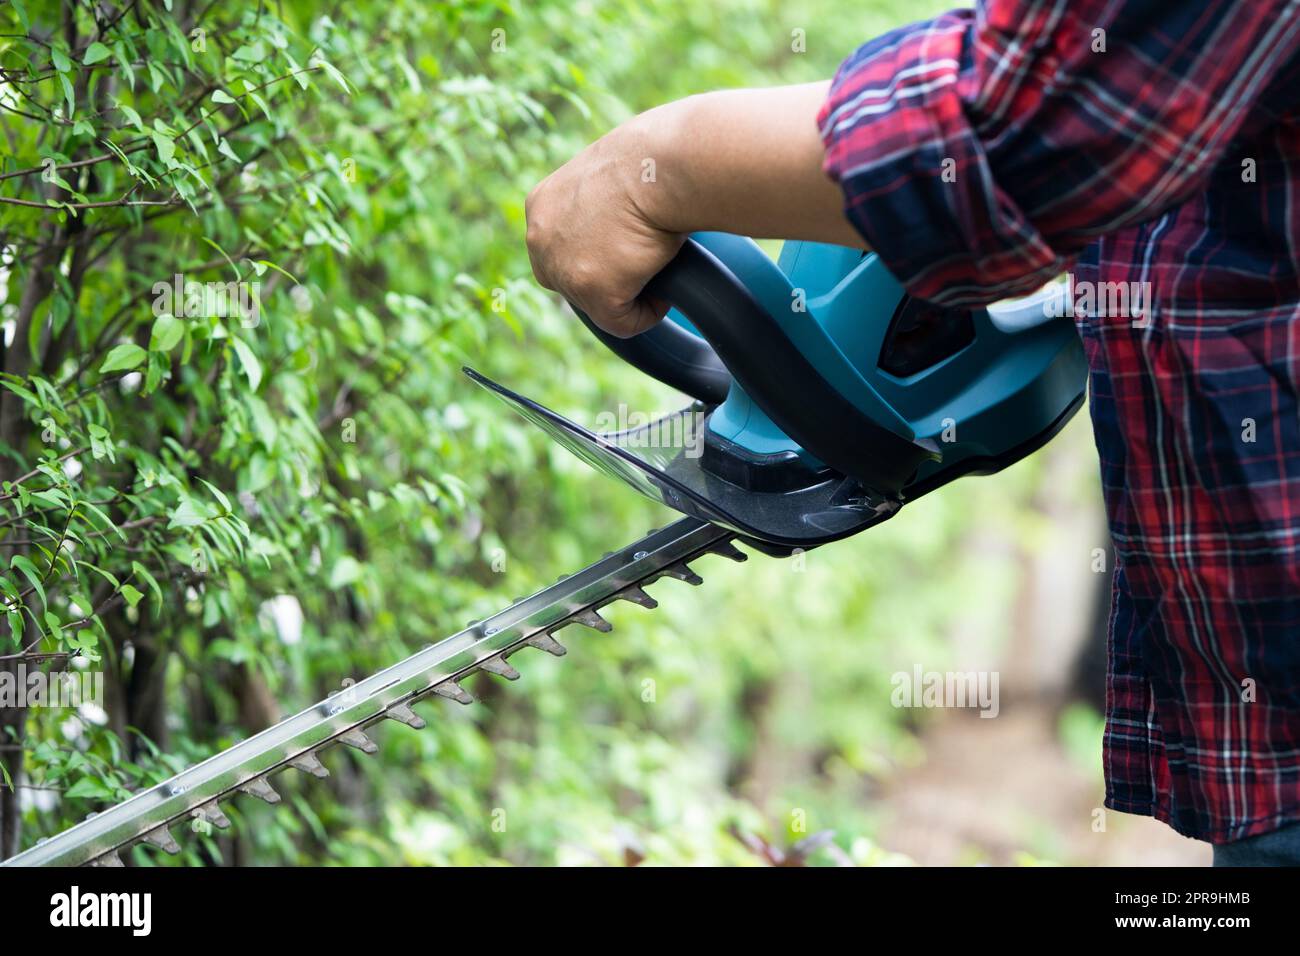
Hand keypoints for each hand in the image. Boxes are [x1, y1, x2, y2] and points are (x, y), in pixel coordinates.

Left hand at [525, 111, 682, 337]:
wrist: (660, 166)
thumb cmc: (649, 162)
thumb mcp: (608, 179)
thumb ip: (598, 208)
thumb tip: (619, 229)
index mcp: (542, 205)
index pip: (557, 249)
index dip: (592, 258)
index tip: (622, 252)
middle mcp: (540, 239)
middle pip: (570, 281)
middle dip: (605, 280)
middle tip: (640, 265)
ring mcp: (563, 268)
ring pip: (597, 304)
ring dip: (628, 294)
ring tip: (657, 273)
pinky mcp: (592, 293)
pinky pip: (623, 323)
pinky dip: (648, 313)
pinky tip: (666, 292)